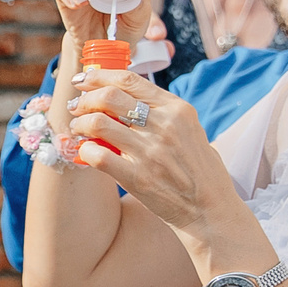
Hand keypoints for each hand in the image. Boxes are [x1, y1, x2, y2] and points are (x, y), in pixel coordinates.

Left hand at [62, 68, 235, 236]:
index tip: (83, 79)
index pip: (129, 80)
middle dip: (85, 99)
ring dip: (80, 124)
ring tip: (79, 129)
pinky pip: (97, 156)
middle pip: (109, 97)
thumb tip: (125, 94)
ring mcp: (151, 152)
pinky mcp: (138, 178)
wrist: (211, 210)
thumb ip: (163, 112)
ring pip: (98, 123)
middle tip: (77, 107)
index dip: (99, 76)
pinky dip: (84, 151)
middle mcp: (165, 126)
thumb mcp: (190, 130)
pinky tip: (86, 152)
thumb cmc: (199, 170)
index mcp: (178, 109)